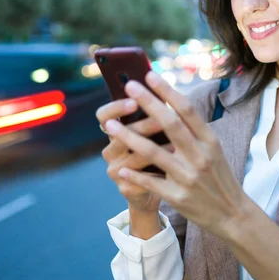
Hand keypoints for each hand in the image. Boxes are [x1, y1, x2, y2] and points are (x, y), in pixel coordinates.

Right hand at [96, 98, 164, 213]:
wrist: (160, 189)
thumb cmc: (160, 153)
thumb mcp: (156, 131)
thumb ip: (156, 114)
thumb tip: (166, 90)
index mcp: (114, 131)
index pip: (103, 115)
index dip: (116, 107)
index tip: (134, 101)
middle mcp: (110, 150)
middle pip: (118, 135)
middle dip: (141, 126)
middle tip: (160, 120)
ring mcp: (115, 170)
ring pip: (132, 158)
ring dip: (154, 150)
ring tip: (174, 144)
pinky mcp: (125, 189)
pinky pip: (140, 180)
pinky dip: (157, 172)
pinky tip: (172, 168)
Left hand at [104, 72, 248, 238]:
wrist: (232, 214)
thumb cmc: (218, 176)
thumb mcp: (214, 150)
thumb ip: (194, 131)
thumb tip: (169, 103)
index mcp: (209, 141)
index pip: (187, 110)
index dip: (168, 91)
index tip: (150, 74)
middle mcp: (200, 156)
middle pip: (170, 124)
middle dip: (148, 103)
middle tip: (129, 85)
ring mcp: (189, 177)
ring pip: (153, 152)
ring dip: (129, 137)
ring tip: (109, 125)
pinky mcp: (178, 196)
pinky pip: (151, 183)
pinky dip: (134, 175)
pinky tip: (119, 169)